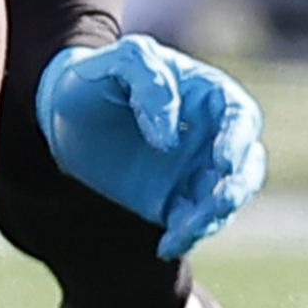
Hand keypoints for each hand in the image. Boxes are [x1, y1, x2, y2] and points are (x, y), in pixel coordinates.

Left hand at [35, 35, 266, 258]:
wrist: (60, 111)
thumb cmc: (96, 77)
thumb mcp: (120, 62)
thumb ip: (150, 83)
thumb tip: (170, 139)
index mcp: (207, 96)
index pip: (241, 117)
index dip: (239, 139)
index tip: (222, 159)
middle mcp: (210, 137)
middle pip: (246, 166)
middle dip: (238, 187)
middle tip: (217, 202)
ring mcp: (194, 171)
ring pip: (224, 201)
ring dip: (211, 217)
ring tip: (180, 229)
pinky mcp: (174, 201)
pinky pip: (192, 224)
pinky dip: (186, 236)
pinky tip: (164, 246)